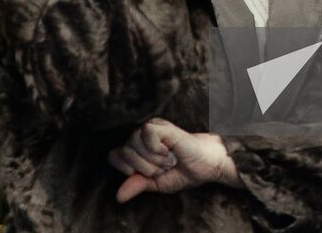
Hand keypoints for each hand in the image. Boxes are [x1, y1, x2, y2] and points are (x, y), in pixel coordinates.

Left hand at [108, 119, 241, 202]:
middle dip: (145, 168)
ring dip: (153, 161)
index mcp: (138, 148)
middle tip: (164, 167)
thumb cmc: (184, 172)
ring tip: (169, 160)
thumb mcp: (157, 184)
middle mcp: (142, 135)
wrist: (207, 166)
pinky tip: (170, 152)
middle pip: (124, 152)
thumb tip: (118, 196)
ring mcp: (152, 128)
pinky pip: (146, 134)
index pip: (114, 155)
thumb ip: (138, 185)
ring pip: (133, 144)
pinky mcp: (162, 125)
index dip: (126, 169)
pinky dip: (157, 150)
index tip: (147, 174)